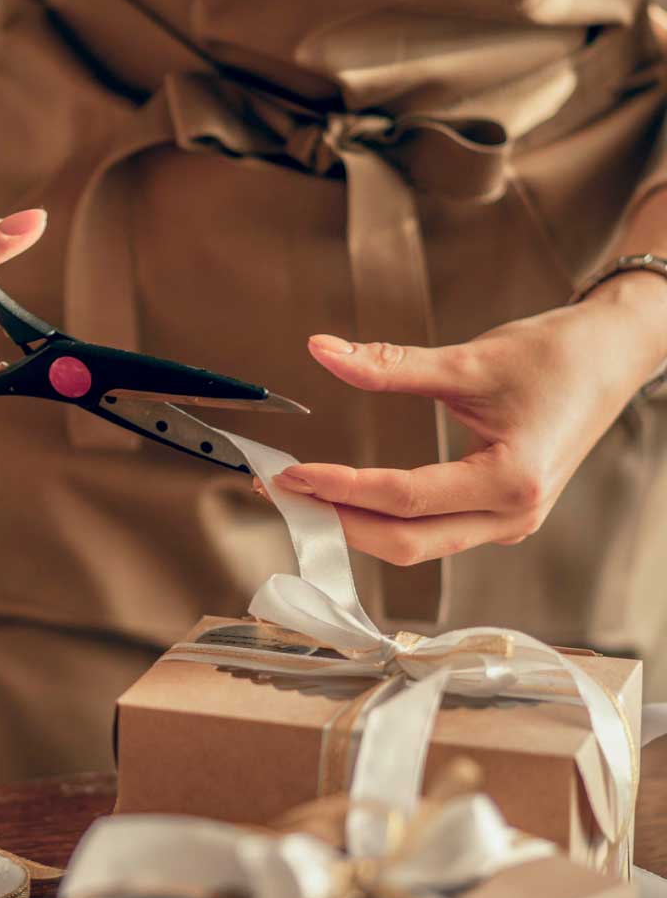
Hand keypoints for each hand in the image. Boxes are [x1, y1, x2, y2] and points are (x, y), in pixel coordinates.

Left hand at [269, 276, 666, 564]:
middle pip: (405, 542)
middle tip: (282, 492)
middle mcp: (512, 516)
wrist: (615, 355)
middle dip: (338, 520)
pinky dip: (385, 522)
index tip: (292, 473)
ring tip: (305, 497)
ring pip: (418, 545)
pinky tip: (348, 501)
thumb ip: (391, 363)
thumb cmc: (558, 356)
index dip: (341, 486)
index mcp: (511, 480)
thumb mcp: (470, 358)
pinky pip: (433, 534)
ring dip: (357, 525)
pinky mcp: (500, 517)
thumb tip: (323, 351)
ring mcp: (508, 524)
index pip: (404, 497)